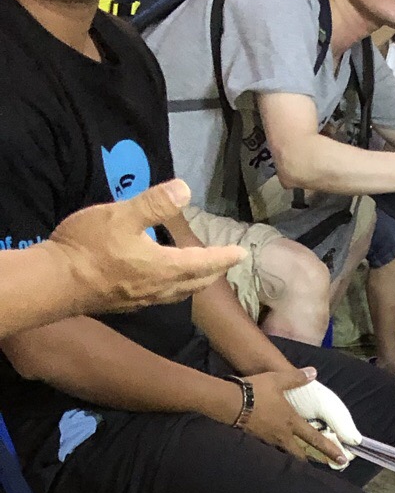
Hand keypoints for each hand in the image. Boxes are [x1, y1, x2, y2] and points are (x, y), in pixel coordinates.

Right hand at [49, 179, 243, 313]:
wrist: (56, 282)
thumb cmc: (89, 246)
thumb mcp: (122, 215)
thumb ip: (154, 204)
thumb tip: (185, 189)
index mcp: (165, 267)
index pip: (204, 262)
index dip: (223, 257)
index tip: (241, 253)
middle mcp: (160, 288)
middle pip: (195, 282)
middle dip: (212, 272)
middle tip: (223, 263)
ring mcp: (143, 300)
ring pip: (179, 293)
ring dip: (193, 283)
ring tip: (198, 273)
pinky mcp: (126, 304)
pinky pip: (160, 298)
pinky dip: (172, 289)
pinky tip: (162, 283)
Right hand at [234, 365, 347, 463]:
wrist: (229, 402)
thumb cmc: (255, 390)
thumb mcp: (277, 380)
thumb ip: (296, 378)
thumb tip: (313, 372)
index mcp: (291, 421)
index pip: (315, 439)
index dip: (330, 450)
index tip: (342, 459)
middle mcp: (282, 434)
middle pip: (300, 453)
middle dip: (312, 459)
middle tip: (322, 463)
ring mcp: (268, 438)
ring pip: (286, 451)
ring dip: (295, 455)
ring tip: (302, 456)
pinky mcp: (256, 438)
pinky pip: (272, 446)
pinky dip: (279, 447)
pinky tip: (278, 443)